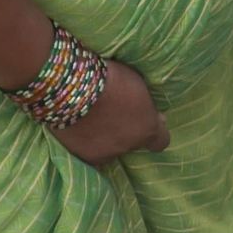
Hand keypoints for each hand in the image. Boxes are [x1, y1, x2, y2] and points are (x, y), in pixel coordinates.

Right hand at [48, 60, 170, 163]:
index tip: (144, 118)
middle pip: (130, 143)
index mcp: (147, 129)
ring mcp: (103, 154)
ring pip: (107, 148)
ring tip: (89, 117)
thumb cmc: (110, 77)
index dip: (154, 131)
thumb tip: (154, 117)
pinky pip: (85, 149)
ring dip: (102, 136)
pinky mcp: (80, 155)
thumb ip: (146, 105)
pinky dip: (82, 138)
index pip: (161, 142)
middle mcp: (128, 147)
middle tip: (110, 111)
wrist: (72, 86)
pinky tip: (75, 123)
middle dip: (124, 130)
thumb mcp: (138, 85)